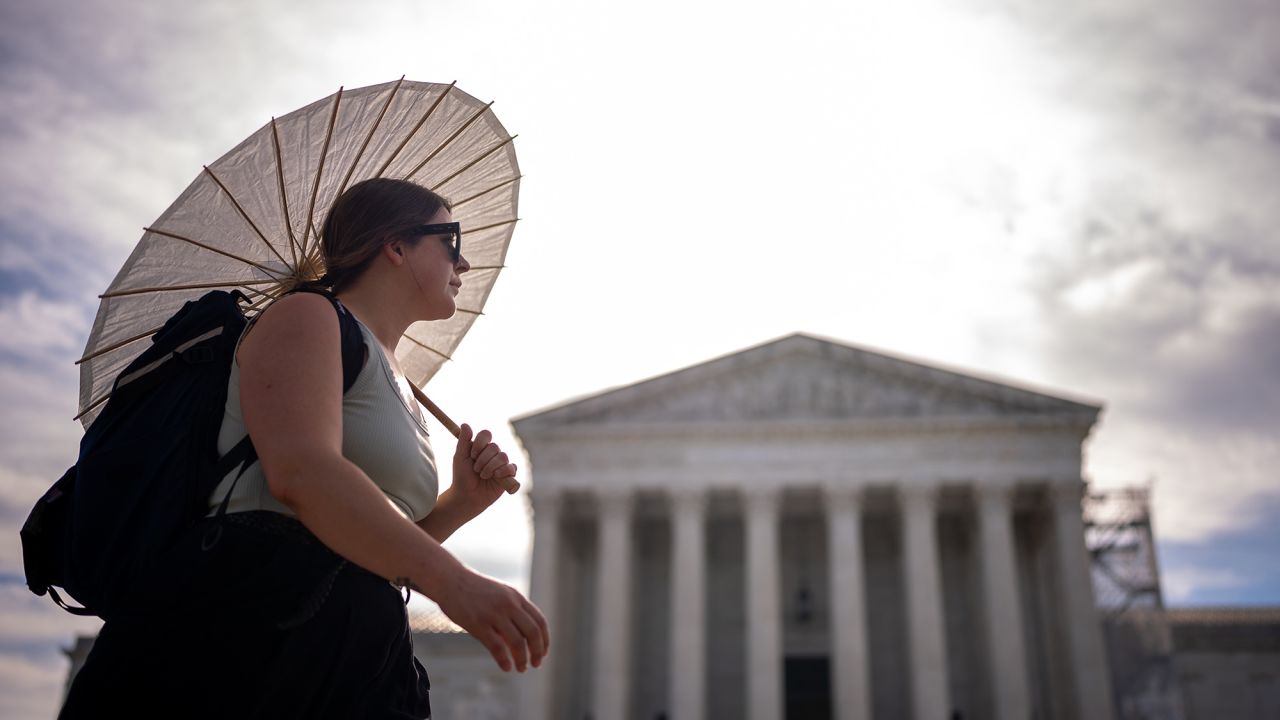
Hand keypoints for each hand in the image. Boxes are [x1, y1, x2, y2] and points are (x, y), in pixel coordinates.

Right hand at [435, 565, 549, 671]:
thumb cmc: (474, 591)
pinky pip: (497, 646)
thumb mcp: (499, 596)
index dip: (544, 640)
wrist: (449, 579)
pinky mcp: (478, 623)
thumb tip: (519, 641)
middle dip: (537, 652)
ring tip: (521, 669)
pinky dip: (504, 660)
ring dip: (522, 659)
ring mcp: (494, 614)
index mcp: (516, 597)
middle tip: (536, 664)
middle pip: (533, 632)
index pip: (539, 621)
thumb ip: (511, 614)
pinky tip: (506, 667)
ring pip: (517, 642)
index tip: (543, 653)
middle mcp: (508, 604)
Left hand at [451, 424, 517, 515]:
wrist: (467, 496)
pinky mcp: (508, 475)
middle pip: (495, 447)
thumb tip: (465, 424)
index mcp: (481, 447)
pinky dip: (503, 472)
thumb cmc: (462, 477)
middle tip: (475, 470)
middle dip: (483, 459)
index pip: (486, 435)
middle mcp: (492, 454)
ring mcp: (501, 464)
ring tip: (482, 476)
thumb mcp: (460, 458)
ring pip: (503, 456)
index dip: (480, 443)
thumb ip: (463, 441)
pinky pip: (511, 468)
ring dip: (490, 467)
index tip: (472, 454)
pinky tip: (495, 477)